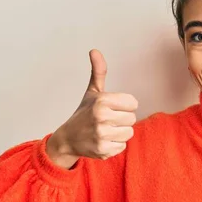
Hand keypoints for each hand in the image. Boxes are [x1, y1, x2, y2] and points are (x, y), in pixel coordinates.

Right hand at [47, 49, 138, 168]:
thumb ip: (98, 72)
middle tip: (107, 120)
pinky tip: (103, 140)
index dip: (125, 105)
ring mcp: (102, 136)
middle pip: (132, 119)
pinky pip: (122, 146)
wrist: (67, 139)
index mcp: (102, 101)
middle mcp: (102, 118)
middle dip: (122, 119)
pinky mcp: (103, 150)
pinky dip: (114, 145)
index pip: (133, 103)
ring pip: (129, 133)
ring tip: (105, 130)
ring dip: (119, 132)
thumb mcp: (92, 92)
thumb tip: (95, 50)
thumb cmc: (84, 113)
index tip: (113, 107)